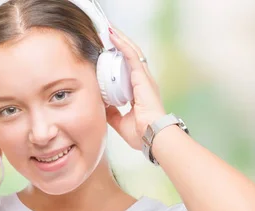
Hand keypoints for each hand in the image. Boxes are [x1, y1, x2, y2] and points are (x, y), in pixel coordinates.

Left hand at [105, 27, 166, 150]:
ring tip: (109, 29)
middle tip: (108, 34)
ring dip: (120, 40)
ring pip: (132, 52)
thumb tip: (102, 106)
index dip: (119, 60)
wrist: (152, 136)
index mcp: (140, 93)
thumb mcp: (120, 123)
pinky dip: (122, 45)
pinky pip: (131, 56)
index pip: (128, 70)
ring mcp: (144, 79)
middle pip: (131, 57)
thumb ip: (112, 114)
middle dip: (120, 44)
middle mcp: (144, 82)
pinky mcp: (142, 77)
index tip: (108, 52)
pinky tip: (113, 36)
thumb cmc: (142, 134)